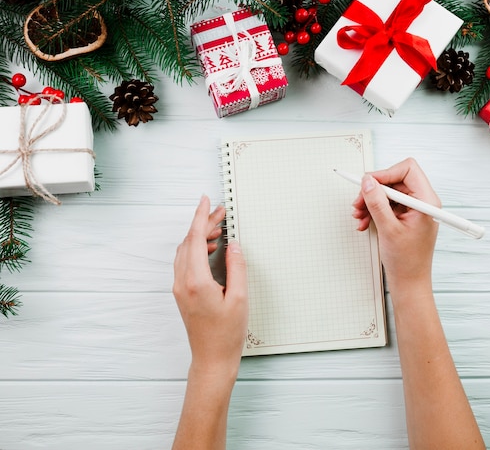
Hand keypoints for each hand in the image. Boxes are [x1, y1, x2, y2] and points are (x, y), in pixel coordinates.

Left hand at [173, 195, 247, 378]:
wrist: (212, 358)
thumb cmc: (227, 334)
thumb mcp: (240, 298)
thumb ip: (237, 268)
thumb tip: (234, 245)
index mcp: (196, 281)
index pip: (195, 239)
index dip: (200, 216)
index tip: (206, 200)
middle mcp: (182, 282)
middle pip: (188, 242)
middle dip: (203, 223)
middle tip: (220, 213)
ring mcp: (179, 288)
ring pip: (185, 251)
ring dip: (199, 236)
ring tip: (219, 228)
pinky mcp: (181, 293)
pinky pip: (185, 262)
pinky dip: (196, 249)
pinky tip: (212, 248)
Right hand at [352, 158, 439, 291]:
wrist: (409, 282)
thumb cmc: (407, 261)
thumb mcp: (388, 228)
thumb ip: (377, 202)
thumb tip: (368, 182)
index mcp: (426, 201)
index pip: (407, 169)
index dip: (385, 173)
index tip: (367, 183)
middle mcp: (423, 202)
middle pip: (395, 180)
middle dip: (374, 190)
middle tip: (358, 202)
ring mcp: (414, 209)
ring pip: (388, 192)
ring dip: (370, 202)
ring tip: (359, 216)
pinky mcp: (406, 216)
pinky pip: (387, 204)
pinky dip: (374, 210)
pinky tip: (364, 222)